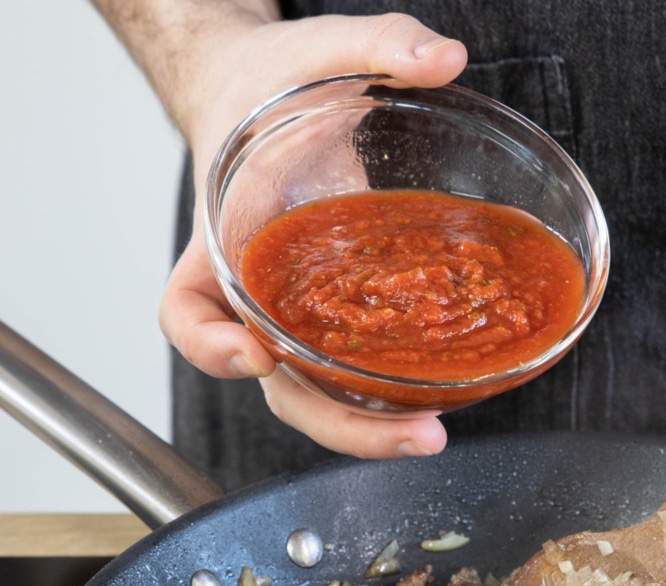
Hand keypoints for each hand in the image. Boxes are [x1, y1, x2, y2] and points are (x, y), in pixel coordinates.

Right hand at [156, 11, 467, 457]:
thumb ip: (380, 42)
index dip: (208, 346)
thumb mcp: (320, 48)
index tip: (253, 354)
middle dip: (337, 422)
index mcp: (227, 237)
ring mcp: (303, 306)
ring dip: (373, 425)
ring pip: (320, 391)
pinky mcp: (348, 305)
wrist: (265, 97)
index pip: (186, 309)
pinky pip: (360, 362)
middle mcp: (260, 290)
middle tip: (416, 433)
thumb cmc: (272, 83)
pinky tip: (449, 390)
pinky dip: (395, 388)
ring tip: (437, 431)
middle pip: (274, 386)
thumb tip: (444, 58)